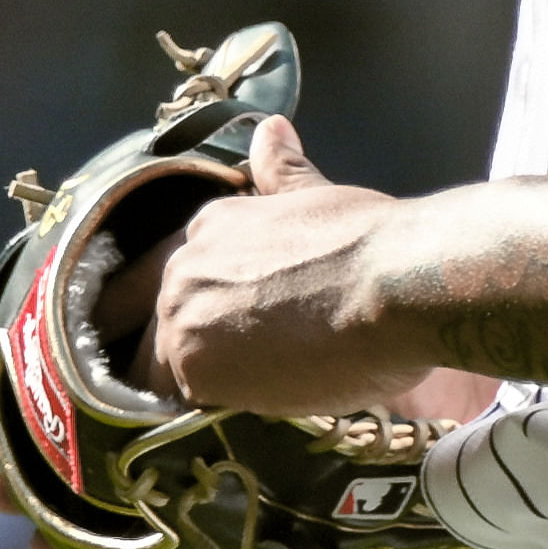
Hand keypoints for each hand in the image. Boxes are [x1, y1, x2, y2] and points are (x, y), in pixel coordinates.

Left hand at [144, 116, 435, 413]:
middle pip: (154, 324)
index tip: (221, 329)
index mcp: (209, 226)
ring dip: (189, 386)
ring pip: (159, 369)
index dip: (197, 308)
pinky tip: (234, 418)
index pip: (175, 278)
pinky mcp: (194, 372)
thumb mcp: (316, 195)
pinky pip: (184, 405)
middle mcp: (181, 268)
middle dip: (180, 350)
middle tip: (227, 374)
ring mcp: (181, 320)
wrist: (392, 287)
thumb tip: (271, 130)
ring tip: (230, 403)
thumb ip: (282, 172)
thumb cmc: (369, 243)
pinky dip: (205, 414)